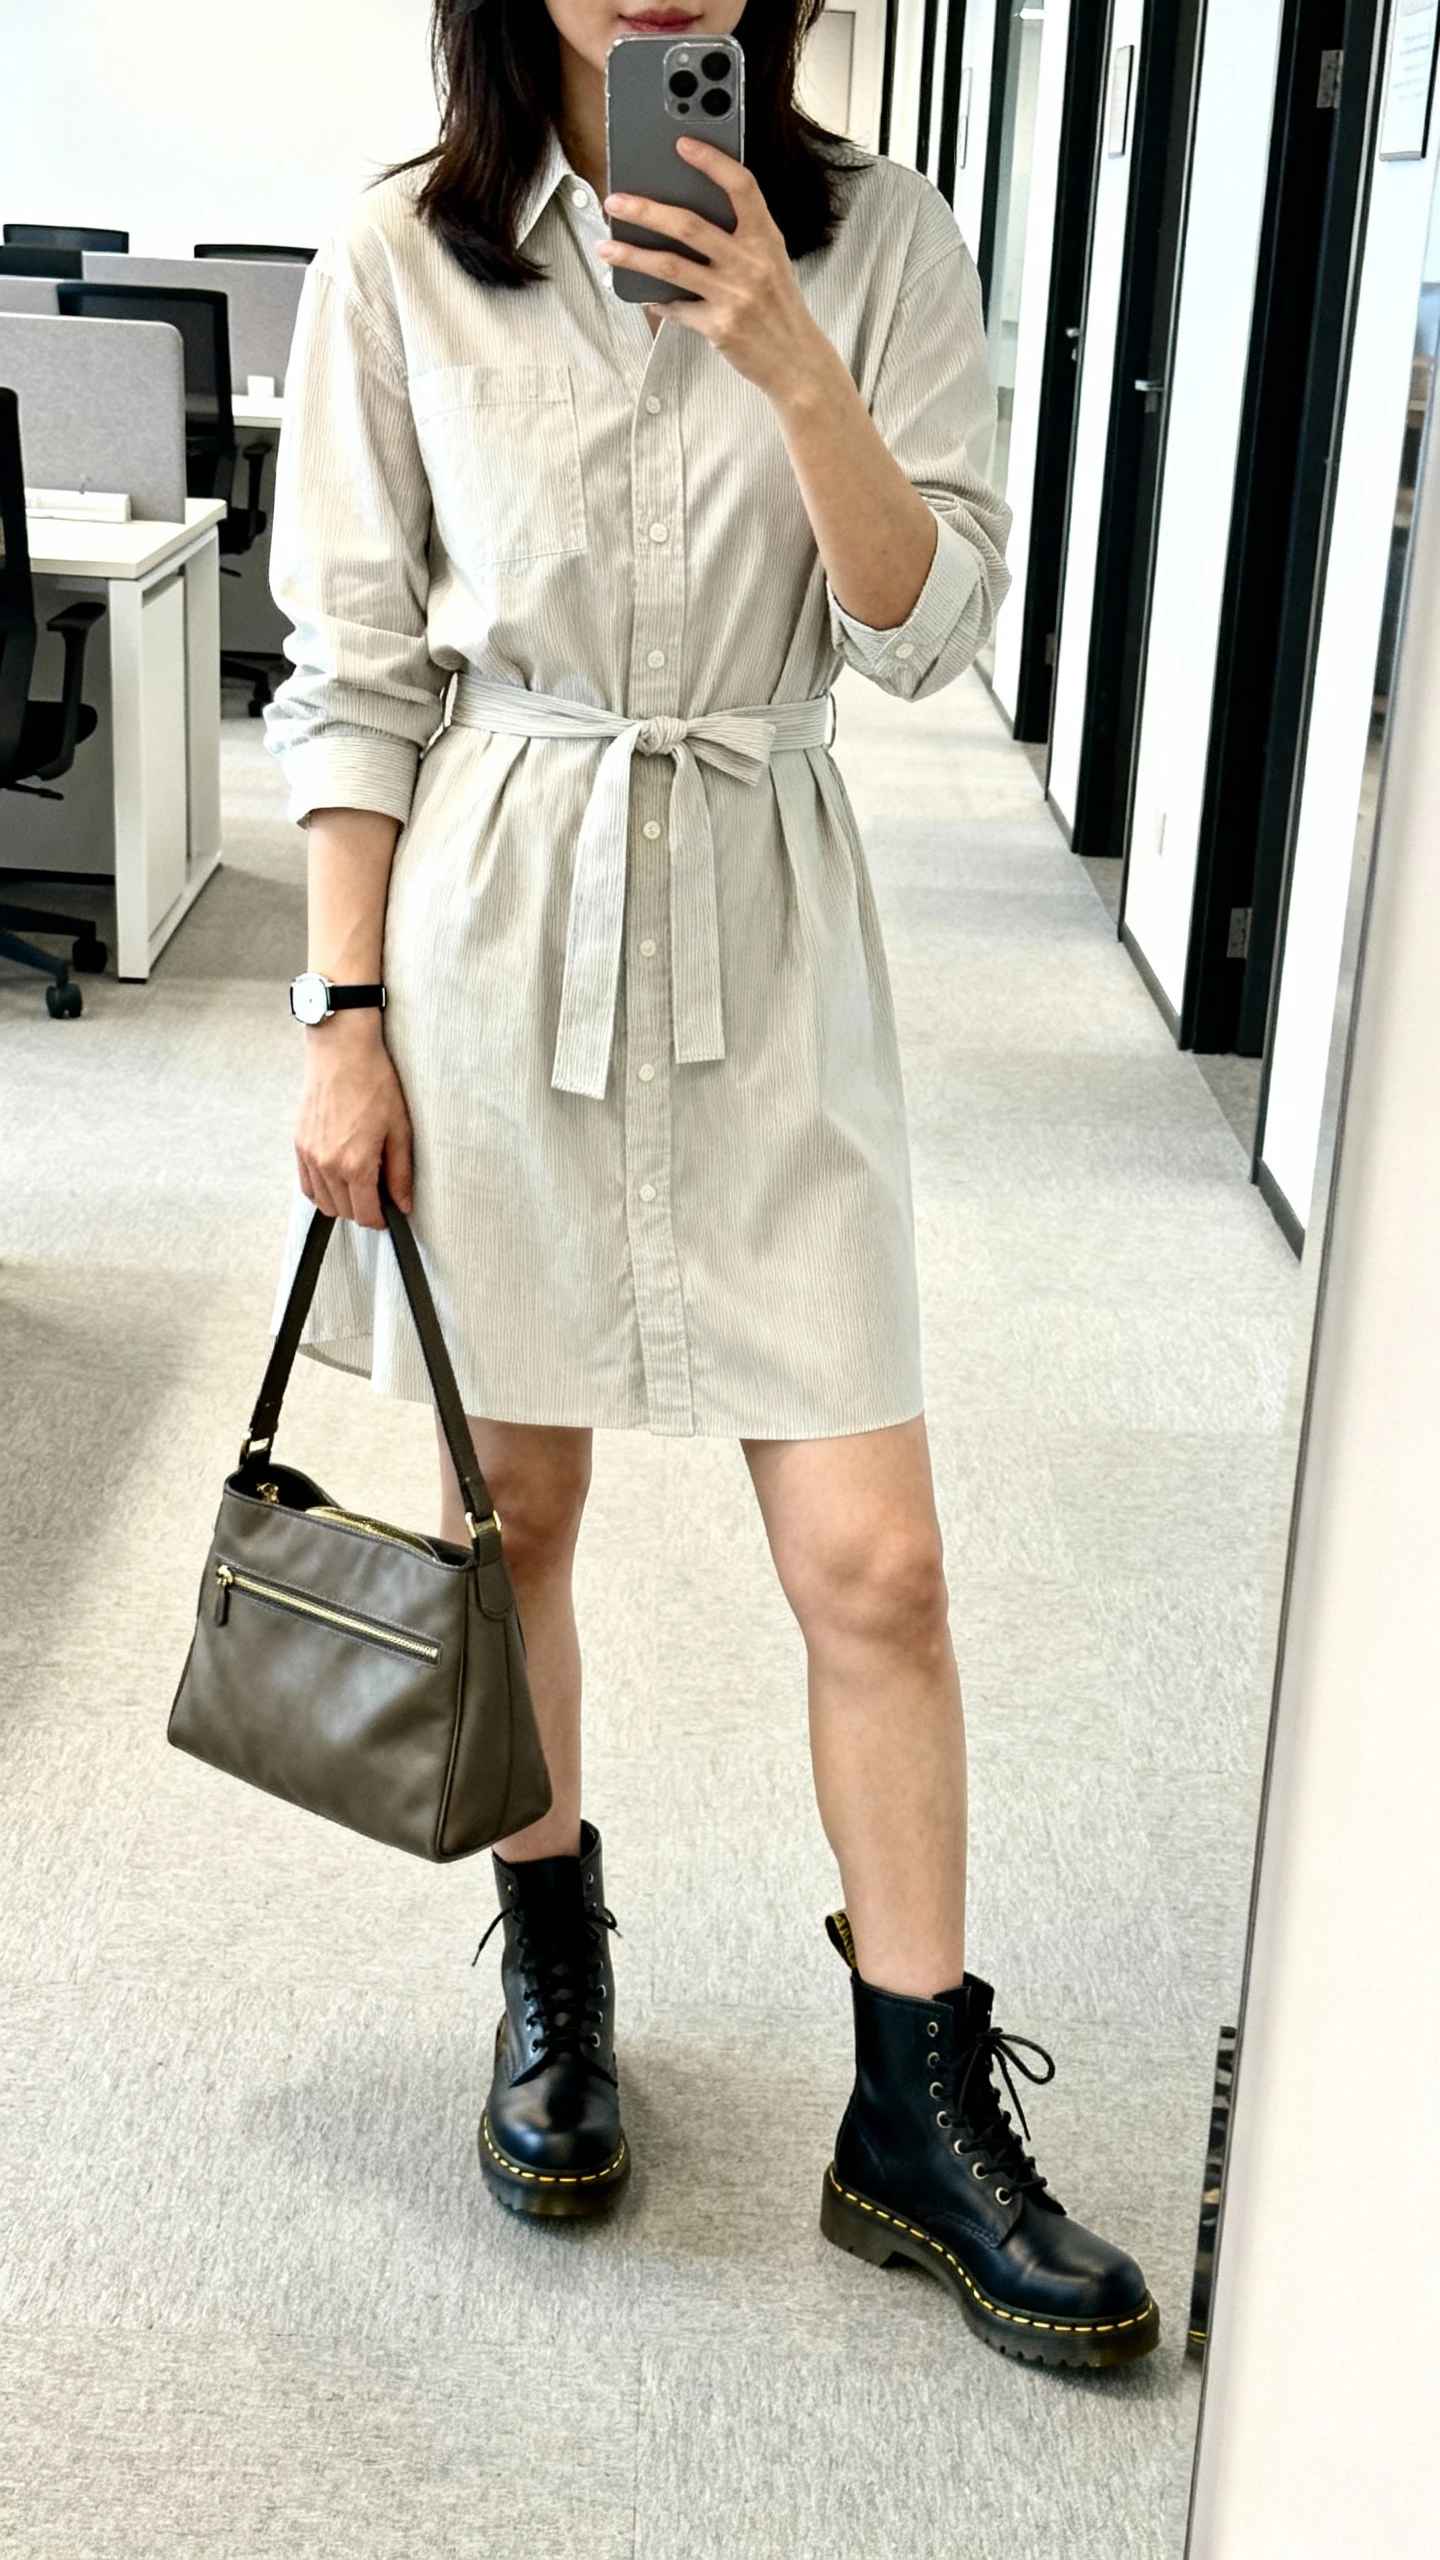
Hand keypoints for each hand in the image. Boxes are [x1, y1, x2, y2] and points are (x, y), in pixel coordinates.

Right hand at [294, 1014, 413, 1229]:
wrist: (342, 1050)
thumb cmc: (374, 1083)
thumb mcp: (399, 1129)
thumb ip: (400, 1173)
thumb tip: (403, 1204)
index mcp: (355, 1164)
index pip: (365, 1214)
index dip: (380, 1220)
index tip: (388, 1215)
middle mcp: (327, 1164)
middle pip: (343, 1212)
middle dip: (362, 1211)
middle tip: (378, 1194)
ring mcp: (309, 1155)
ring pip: (322, 1202)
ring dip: (341, 1202)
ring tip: (359, 1183)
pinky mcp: (299, 1143)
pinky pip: (306, 1184)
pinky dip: (321, 1189)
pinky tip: (338, 1177)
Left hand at [597, 136, 837, 407]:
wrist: (797, 361)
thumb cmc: (779, 307)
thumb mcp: (772, 262)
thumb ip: (741, 236)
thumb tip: (688, 216)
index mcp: (765, 238)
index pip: (741, 187)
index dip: (712, 162)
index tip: (683, 144)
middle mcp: (750, 263)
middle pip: (689, 225)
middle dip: (645, 211)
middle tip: (615, 202)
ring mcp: (734, 295)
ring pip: (672, 265)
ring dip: (632, 255)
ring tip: (606, 247)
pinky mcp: (719, 326)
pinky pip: (677, 307)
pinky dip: (656, 299)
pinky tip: (641, 291)